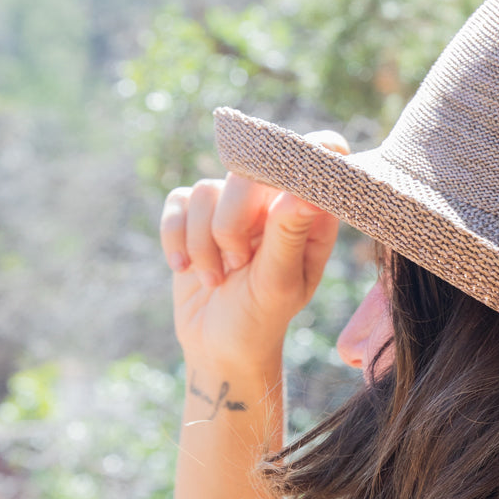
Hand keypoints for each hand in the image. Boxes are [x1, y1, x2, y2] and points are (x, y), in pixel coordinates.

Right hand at [159, 131, 349, 372]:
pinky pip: (178, 201)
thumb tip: (305, 192)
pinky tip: (185, 268)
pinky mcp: (197, 213)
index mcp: (311, 216)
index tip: (281, 184)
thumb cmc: (260, 319)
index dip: (304, 153)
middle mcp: (276, 202)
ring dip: (203, 241)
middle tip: (237, 262)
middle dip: (231, 221)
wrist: (218, 346)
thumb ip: (289, 236)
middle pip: (248, 170)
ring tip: (216, 279)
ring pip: (206, 189)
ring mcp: (235, 205)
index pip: (321, 154)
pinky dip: (176, 238)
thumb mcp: (278, 284)